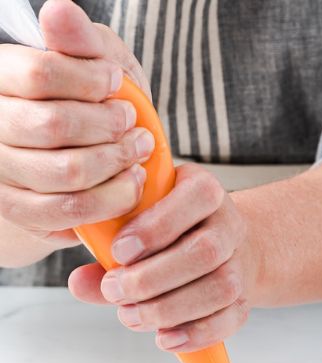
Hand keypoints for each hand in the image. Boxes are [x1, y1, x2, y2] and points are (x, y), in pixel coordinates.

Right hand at [0, 0, 151, 250]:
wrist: (80, 149)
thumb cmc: (89, 97)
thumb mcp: (92, 60)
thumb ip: (80, 41)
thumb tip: (58, 11)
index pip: (38, 75)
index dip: (89, 80)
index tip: (114, 82)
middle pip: (53, 127)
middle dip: (108, 124)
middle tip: (129, 120)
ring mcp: (0, 173)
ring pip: (66, 174)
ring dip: (117, 161)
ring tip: (138, 148)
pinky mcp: (20, 212)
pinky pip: (70, 213)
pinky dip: (113, 197)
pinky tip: (132, 179)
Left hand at [68, 165, 259, 352]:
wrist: (218, 244)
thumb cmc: (168, 230)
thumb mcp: (137, 220)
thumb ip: (105, 250)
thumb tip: (79, 282)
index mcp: (204, 191)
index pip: (197, 198)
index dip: (158, 226)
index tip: (120, 250)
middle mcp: (229, 224)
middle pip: (207, 251)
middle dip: (155, 277)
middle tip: (115, 290)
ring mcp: (240, 262)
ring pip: (221, 286)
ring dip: (171, 308)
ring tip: (132, 316)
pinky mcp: (244, 296)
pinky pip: (232, 317)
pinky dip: (197, 332)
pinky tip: (166, 338)